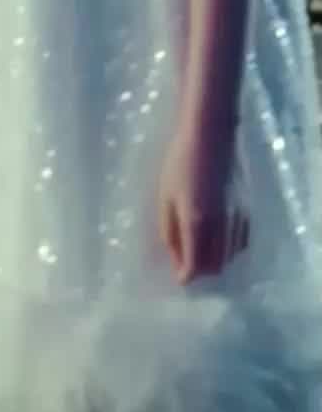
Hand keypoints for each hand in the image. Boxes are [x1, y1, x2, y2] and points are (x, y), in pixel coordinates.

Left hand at [158, 126, 248, 284]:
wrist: (209, 135)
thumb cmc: (179, 163)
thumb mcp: (165, 197)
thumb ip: (169, 231)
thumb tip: (174, 258)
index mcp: (196, 223)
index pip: (195, 266)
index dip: (186, 275)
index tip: (178, 276)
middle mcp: (220, 226)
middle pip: (215, 266)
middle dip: (201, 270)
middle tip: (186, 262)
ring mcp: (237, 218)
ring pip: (230, 256)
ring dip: (215, 260)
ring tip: (199, 251)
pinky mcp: (246, 209)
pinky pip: (240, 242)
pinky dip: (229, 248)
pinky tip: (218, 238)